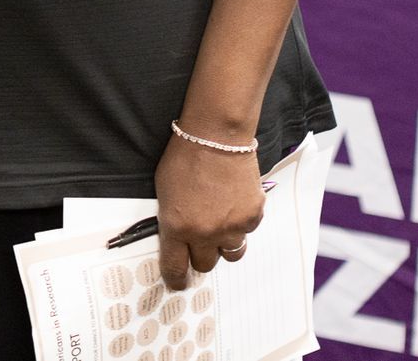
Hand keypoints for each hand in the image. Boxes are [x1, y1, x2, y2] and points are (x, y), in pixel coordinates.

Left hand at [152, 135, 263, 289]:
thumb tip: (176, 238)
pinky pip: (247, 232)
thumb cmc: (186, 156)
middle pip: (205, 264)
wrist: (216, 135)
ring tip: (220, 219)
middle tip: (201, 240)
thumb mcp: (164, 191)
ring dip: (224, 242)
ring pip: (230, 253)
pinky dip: (242, 222)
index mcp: (176, 227)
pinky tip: (234, 202)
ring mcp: (231, 227)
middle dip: (201, 255)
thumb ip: (171, 219)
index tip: (178, 282)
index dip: (176, 279)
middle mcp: (205, 233)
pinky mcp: (252, 217)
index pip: (175, 268)